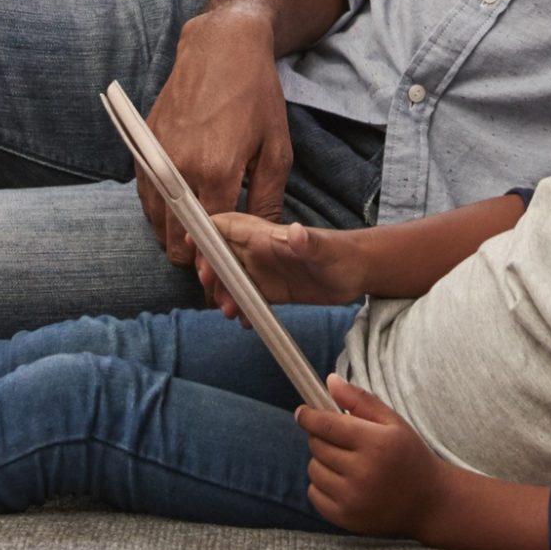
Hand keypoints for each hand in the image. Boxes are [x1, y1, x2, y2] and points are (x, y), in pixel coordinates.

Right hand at [139, 6, 291, 264]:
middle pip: (176, 239)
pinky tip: (180, 208)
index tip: (225, 278)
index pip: (211, 238)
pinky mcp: (144, 145)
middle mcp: (179, 168)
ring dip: (173, 236)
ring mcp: (156, 156)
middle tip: (213, 260)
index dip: (218, 264)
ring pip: (156, 221)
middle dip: (193, 257)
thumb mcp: (277, 148)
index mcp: (216, 171)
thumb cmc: (256, 94)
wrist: (221, 46)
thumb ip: (268, 199)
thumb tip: (261, 237)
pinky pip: (146, 195)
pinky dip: (159, 210)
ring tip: (197, 236)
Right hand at [197, 214, 362, 314]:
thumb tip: (296, 232)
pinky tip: (248, 323)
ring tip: (231, 312)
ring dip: (223, 293)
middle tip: (214, 291)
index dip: (205, 233)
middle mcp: (259, 251)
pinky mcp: (271, 290)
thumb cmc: (342, 254)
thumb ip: (308, 242)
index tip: (192, 248)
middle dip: (209, 270)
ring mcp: (263, 271)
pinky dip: (242, 309)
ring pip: (230, 278)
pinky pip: (247, 298)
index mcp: (265, 234)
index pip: (225, 226)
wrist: (358, 272)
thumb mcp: (325, 250)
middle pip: (220, 254)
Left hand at [298, 379, 443, 536]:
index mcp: (375, 443)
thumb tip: (329, 381)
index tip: (303, 411)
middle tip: (337, 438)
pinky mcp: (345, 519)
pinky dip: (321, 485)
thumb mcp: (392, 421)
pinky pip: (314, 495)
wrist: (429, 503)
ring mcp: (353, 499)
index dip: (309, 416)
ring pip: (313, 470)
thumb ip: (359, 399)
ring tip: (343, 461)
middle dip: (321, 437)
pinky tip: (341, 481)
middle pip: (318, 446)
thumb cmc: (409, 455)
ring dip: (321, 461)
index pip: (327, 425)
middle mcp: (362, 473)